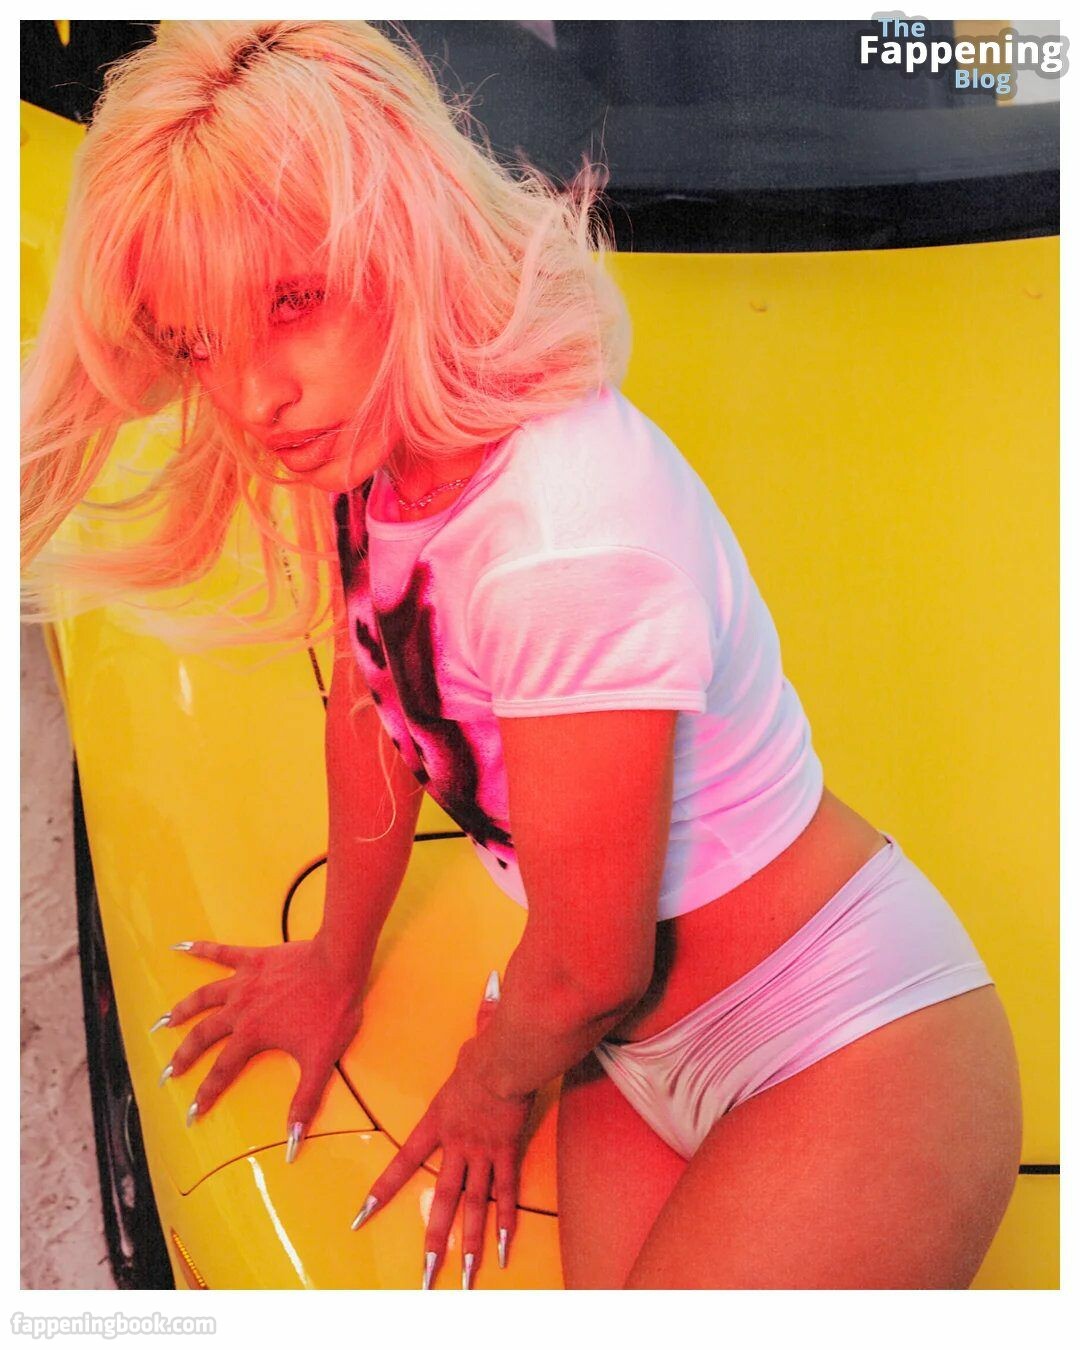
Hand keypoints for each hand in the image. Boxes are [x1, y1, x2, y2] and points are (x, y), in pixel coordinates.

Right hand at [155, 937, 366, 1158]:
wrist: (341, 963)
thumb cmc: (333, 1010)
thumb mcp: (321, 1060)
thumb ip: (305, 1101)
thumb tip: (294, 1141)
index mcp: (253, 1034)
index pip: (222, 1071)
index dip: (206, 1094)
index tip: (191, 1113)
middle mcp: (241, 1009)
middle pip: (203, 1035)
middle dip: (183, 1056)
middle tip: (167, 1072)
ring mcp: (245, 981)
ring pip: (203, 997)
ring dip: (182, 1010)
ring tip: (163, 1021)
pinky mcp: (254, 958)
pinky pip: (221, 952)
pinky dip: (201, 949)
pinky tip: (181, 945)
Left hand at [351, 971, 535, 1288]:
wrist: (506, 1058)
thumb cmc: (489, 1044)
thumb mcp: (477, 1033)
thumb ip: (483, 1016)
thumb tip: (493, 985)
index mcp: (438, 1119)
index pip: (405, 1159)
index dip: (383, 1190)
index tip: (362, 1215)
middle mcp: (455, 1142)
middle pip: (439, 1196)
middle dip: (430, 1238)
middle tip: (422, 1274)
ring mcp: (481, 1152)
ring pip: (472, 1206)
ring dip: (467, 1245)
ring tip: (464, 1279)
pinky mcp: (506, 1153)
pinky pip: (506, 1194)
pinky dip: (505, 1223)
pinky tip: (504, 1251)